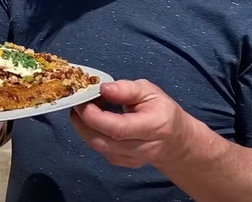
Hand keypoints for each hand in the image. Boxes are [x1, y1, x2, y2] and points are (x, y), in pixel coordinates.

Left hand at [70, 79, 192, 168]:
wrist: (175, 140)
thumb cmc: (162, 110)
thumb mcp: (150, 91)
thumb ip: (127, 89)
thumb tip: (103, 88)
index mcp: (154, 126)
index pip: (118, 128)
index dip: (94, 115)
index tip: (83, 99)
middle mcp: (143, 148)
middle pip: (103, 141)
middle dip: (83, 122)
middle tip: (77, 103)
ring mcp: (132, 159)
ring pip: (99, 147)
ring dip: (84, 128)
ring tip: (83, 109)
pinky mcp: (123, 163)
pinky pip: (101, 150)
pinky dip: (91, 135)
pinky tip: (93, 121)